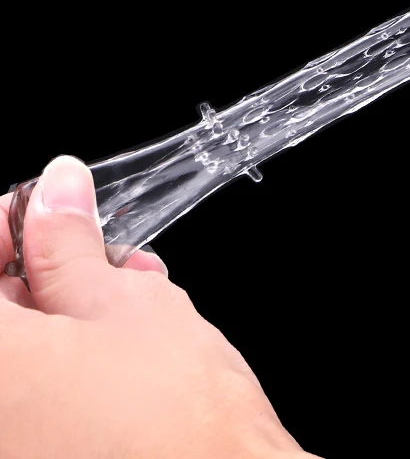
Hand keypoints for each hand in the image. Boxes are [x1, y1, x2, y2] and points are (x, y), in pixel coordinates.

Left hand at [1, 156, 319, 458]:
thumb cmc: (179, 419)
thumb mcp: (124, 304)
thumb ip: (69, 246)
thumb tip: (55, 192)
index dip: (9, 227)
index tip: (43, 209)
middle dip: (42, 273)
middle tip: (99, 255)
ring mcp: (11, 443)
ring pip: (19, 359)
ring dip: (60, 318)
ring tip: (129, 301)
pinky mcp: (36, 456)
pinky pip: (32, 404)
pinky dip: (62, 368)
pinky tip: (119, 352)